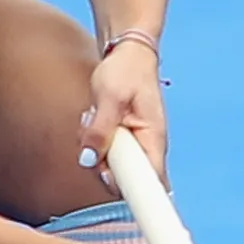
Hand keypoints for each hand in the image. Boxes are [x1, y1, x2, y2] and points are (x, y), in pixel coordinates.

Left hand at [78, 36, 166, 188]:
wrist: (127, 51)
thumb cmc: (126, 70)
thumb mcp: (109, 98)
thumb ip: (100, 130)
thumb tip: (89, 160)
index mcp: (153, 139)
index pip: (152, 183)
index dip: (134, 193)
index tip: (109, 180)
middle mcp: (148, 147)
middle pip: (125, 179)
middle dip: (102, 164)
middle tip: (92, 136)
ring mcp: (135, 144)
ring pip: (110, 166)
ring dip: (94, 148)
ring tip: (92, 117)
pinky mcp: (122, 140)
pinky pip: (104, 152)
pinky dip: (93, 140)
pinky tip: (92, 118)